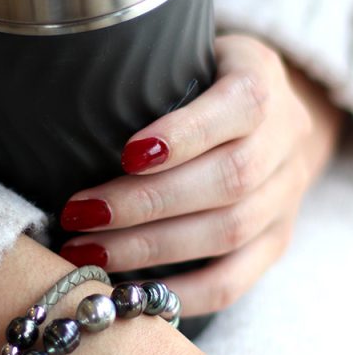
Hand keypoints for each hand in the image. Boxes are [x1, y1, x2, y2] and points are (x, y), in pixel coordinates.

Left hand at [59, 35, 343, 315]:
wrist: (262, 123)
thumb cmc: (194, 89)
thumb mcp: (180, 61)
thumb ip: (146, 84)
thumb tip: (68, 125)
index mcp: (262, 80)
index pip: (241, 106)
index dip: (186, 135)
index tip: (126, 155)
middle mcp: (286, 141)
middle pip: (228, 179)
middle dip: (146, 203)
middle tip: (79, 216)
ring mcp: (286, 198)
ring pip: (228, 233)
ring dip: (149, 249)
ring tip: (88, 254)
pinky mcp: (275, 244)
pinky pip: (233, 281)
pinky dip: (178, 293)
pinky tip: (130, 293)